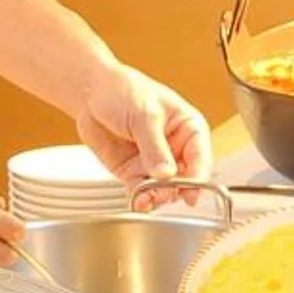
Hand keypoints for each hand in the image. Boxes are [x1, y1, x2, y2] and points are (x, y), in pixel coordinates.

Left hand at [75, 62, 212, 186]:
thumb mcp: (144, 114)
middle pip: (185, 179)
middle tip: (163, 193)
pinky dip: (141, 199)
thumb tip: (166, 174)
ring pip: (165, 189)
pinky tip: (138, 202)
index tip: (190, 191)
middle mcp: (176, 149)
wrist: (92, 92)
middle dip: (175, 189)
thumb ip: (154, 146)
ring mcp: (155, 162)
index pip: (201, 158)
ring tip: (148, 198)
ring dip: (158, 197)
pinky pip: (143, 192)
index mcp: (188, 128)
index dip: (198, 177)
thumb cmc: (124, 90)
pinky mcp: (135, 172)